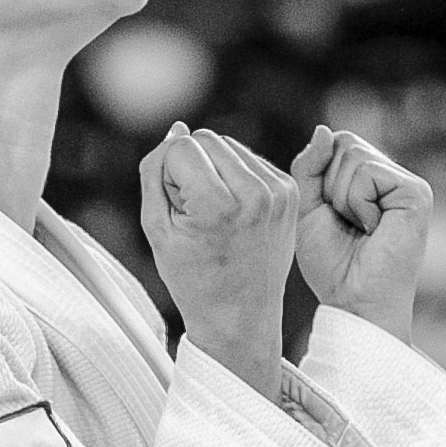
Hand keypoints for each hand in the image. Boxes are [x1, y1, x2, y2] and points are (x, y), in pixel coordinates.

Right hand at [139, 122, 296, 398]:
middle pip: (207, 138)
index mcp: (219, 205)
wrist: (241, 317)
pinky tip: (233, 212)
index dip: (167, 174)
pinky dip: (236, 177)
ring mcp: (278, 191)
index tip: (176, 210)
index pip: (181, 147)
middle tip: (194, 213)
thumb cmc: (192, 278)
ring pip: (229, 146)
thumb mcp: (157, 228)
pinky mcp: (290, 191)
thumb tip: (178, 129)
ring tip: (214, 214)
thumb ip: (155, 171)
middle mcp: (254, 193)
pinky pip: (251, 160)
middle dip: (190, 166)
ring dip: (213, 168)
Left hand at [289, 125, 430, 340]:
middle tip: (346, 224)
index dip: (319, 175)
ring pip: (353, 156)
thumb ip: (310, 167)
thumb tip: (323, 129)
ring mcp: (408, 183)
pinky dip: (357, 202)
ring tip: (359, 228)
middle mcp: (392, 176)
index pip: (336, 142)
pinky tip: (372, 228)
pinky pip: (368, 172)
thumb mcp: (307, 208)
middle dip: (329, 186)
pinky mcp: (416, 193)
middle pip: (343, 142)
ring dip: (342, 197)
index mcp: (370, 179)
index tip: (330, 215)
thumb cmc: (332, 264)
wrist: (353, 301)